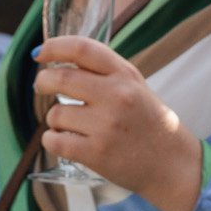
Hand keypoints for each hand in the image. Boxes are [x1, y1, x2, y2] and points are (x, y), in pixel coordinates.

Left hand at [33, 37, 203, 210]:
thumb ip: (103, 71)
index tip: (40, 53)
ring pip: (55, 113)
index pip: (82, 48)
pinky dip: (51, 139)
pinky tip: (62, 139)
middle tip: (41, 85)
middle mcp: (116, 95)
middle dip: (43, 81)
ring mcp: (106, 125)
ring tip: (68, 124)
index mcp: (124, 74)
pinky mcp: (97, 153)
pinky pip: (55, 140)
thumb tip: (58, 60)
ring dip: (54, 118)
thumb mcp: (134, 85)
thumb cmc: (148, 121)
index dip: (54, 46)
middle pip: (61, 78)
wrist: (171, 163)